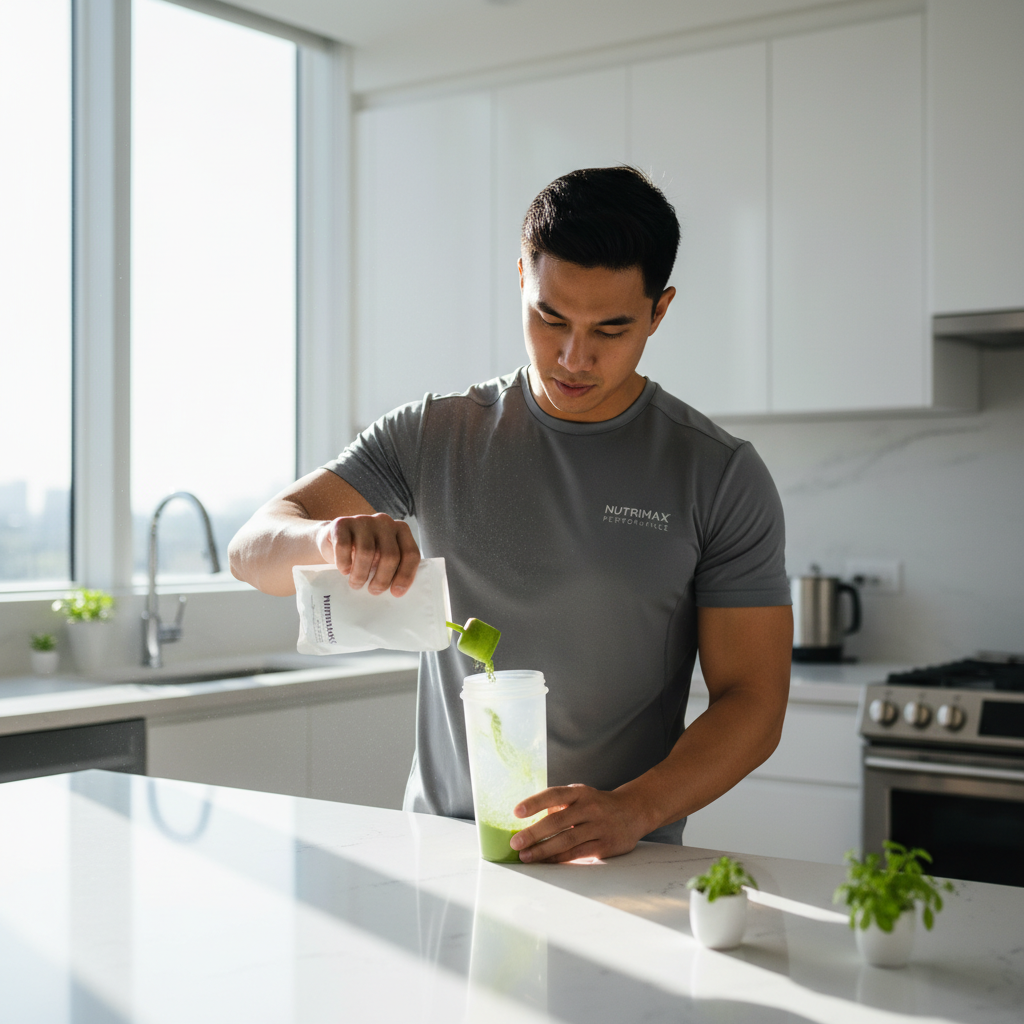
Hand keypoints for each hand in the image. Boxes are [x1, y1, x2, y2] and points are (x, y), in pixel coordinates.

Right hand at [316, 513, 419, 595]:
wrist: (333, 539)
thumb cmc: (363, 554)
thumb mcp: (382, 558)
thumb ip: (393, 568)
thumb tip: (396, 593)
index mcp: (401, 530)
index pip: (410, 553)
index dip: (405, 575)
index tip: (396, 593)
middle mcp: (384, 521)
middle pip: (390, 555)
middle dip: (382, 579)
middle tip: (374, 591)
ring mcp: (363, 520)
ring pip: (367, 552)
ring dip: (361, 574)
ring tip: (356, 584)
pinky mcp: (341, 523)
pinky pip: (344, 546)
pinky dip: (344, 563)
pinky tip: (344, 571)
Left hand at [509, 784, 649, 863]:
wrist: (634, 811)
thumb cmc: (598, 804)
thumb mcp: (581, 796)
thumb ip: (559, 805)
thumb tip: (532, 821)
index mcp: (580, 792)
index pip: (554, 795)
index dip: (535, 803)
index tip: (516, 812)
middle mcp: (590, 808)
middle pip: (557, 821)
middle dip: (533, 833)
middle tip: (515, 843)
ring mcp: (599, 827)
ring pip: (566, 840)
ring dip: (543, 850)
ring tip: (526, 856)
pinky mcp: (606, 845)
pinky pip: (578, 854)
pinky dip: (560, 858)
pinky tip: (546, 862)